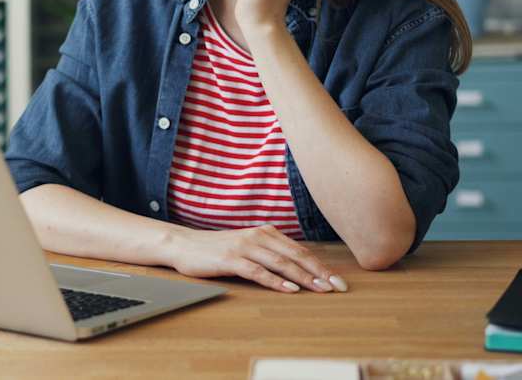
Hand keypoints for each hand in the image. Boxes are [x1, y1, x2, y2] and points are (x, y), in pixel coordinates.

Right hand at [167, 224, 347, 292]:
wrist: (184, 244)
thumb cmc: (216, 249)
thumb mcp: (247, 245)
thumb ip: (269, 252)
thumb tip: (297, 268)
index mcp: (265, 232)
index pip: (300, 251)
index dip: (321, 266)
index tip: (338, 281)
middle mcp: (257, 236)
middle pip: (295, 256)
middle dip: (320, 272)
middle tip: (338, 287)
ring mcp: (244, 246)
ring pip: (280, 263)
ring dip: (303, 277)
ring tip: (320, 289)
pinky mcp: (231, 259)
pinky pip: (258, 271)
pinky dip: (276, 281)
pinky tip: (289, 289)